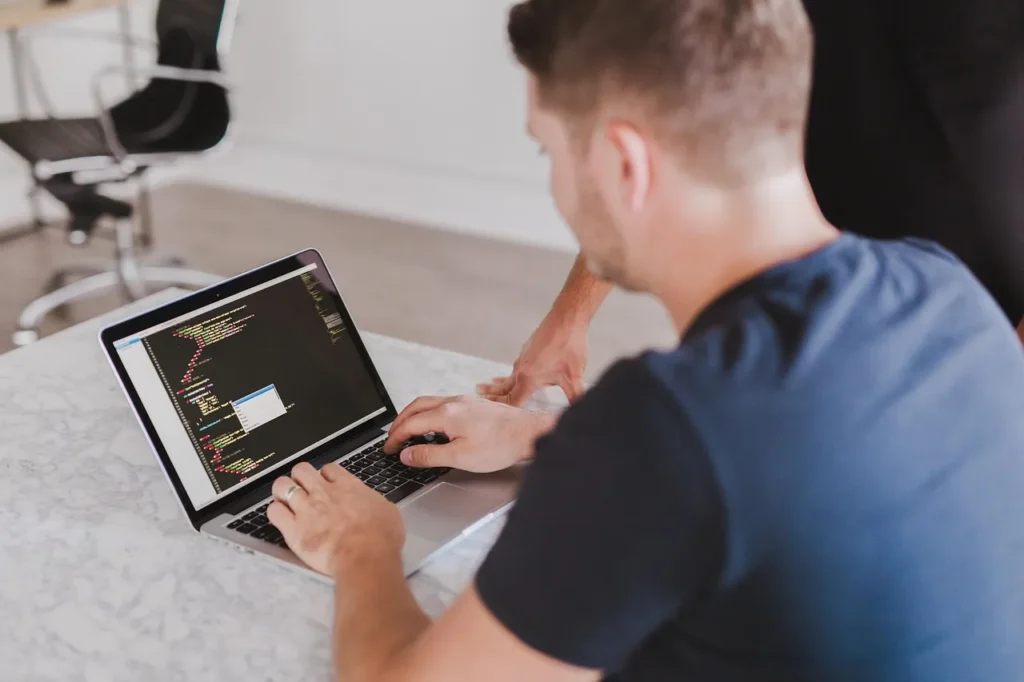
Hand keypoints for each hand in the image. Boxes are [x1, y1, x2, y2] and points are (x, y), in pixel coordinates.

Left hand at [268, 462, 403, 576]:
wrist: (365, 556)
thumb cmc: (380, 537)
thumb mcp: (386, 511)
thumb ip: (371, 502)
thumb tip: (371, 504)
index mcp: (347, 486)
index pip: (328, 469)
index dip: (325, 476)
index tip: (327, 484)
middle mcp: (323, 492)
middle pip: (301, 470)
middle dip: (300, 478)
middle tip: (304, 490)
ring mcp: (305, 508)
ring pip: (282, 486)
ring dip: (283, 491)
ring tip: (286, 501)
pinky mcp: (292, 529)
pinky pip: (273, 511)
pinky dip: (275, 512)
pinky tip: (282, 519)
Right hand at [383, 395, 555, 471]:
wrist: (529, 433)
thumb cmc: (501, 445)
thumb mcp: (460, 457)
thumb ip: (430, 455)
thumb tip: (408, 454)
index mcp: (446, 414)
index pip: (410, 423)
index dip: (396, 437)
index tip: (389, 448)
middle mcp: (453, 402)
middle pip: (416, 407)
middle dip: (400, 422)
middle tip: (392, 438)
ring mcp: (464, 401)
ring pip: (429, 403)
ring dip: (413, 415)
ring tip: (408, 430)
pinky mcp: (474, 404)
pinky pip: (442, 404)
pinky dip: (429, 413)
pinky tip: (434, 425)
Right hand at [478, 313, 587, 405]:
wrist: (567, 318)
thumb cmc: (569, 345)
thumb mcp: (575, 377)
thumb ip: (576, 398)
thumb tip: (580, 413)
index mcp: (528, 378)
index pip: (512, 401)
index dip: (504, 411)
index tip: (494, 419)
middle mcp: (521, 369)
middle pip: (503, 388)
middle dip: (491, 396)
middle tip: (477, 398)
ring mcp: (524, 358)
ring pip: (508, 376)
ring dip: (498, 384)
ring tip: (487, 386)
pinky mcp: (528, 350)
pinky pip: (516, 367)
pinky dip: (510, 374)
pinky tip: (514, 374)